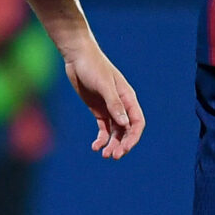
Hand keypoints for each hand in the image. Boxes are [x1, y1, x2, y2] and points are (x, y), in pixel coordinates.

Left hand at [59, 42, 144, 158]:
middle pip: (127, 130)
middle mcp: (121, 105)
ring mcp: (110, 108)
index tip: (124, 149)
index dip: (133, 138)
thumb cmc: (93, 67)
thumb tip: (125, 124)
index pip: (136, 122)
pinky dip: (101, 139)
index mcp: (128, 98)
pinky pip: (104, 129)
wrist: (77, 57)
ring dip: (112, 144)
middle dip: (122, 144)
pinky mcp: (98, 110)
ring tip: (104, 155)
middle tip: (112, 156)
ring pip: (115, 132)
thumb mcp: (104, 85)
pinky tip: (95, 147)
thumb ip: (114, 104)